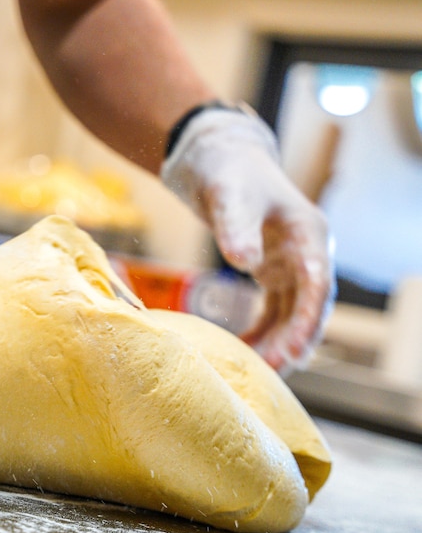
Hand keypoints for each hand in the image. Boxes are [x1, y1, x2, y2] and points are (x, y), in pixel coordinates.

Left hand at [162, 107, 335, 374]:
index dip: (307, 323)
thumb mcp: (229, 196)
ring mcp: (290, 262)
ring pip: (291, 313)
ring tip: (253, 371)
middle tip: (268, 374)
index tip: (292, 353)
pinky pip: (273, 309)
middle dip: (292, 342)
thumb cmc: (227, 171)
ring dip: (276, 342)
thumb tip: (244, 262)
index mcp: (309, 233)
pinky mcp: (271, 269)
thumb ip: (235, 227)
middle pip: (308, 307)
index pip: (317, 286)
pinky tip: (241, 350)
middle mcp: (306, 251)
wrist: (215, 158)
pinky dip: (261, 330)